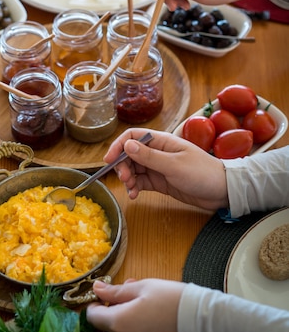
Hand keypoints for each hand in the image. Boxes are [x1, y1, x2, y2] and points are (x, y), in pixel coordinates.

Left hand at [87, 278, 184, 331]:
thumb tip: (97, 289)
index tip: (104, 294)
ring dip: (126, 314)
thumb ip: (116, 291)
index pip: (92, 317)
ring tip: (144, 297)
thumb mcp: (141, 287)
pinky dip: (137, 325)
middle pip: (107, 324)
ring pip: (122, 330)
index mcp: (118, 323)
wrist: (200, 322)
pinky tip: (151, 311)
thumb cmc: (170, 299)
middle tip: (129, 289)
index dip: (95, 303)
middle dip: (114, 306)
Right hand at [103, 128, 227, 209]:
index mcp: (161, 141)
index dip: (119, 146)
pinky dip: (135, 187)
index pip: (133, 136)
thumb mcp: (174, 165)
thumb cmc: (202, 173)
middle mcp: (157, 152)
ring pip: (134, 168)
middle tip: (125, 179)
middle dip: (123, 165)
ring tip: (131, 189)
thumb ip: (149, 156)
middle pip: (130, 153)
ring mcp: (158, 167)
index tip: (109, 160)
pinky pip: (141, 181)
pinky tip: (135, 194)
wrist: (222, 191)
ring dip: (128, 178)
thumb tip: (127, 145)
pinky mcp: (161, 181)